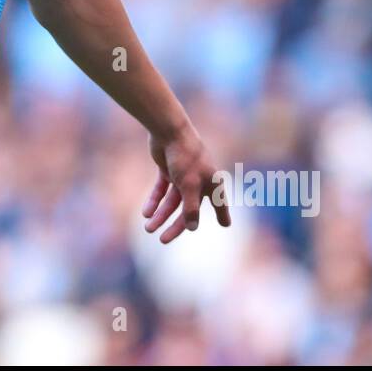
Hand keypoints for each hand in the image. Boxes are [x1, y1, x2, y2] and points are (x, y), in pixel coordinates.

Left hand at [142, 122, 230, 241]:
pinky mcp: (168, 169)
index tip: (226, 225)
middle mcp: (199, 179)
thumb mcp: (189, 185)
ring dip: (160, 215)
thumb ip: (191, 207)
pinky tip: (145, 212)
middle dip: (176, 225)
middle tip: (163, 240)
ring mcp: (183, 174)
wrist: (168, 130)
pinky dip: (154, 200)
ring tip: (148, 229)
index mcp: (211, 182)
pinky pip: (161, 190)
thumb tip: (192, 227)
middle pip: (188, 208)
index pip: (219, 202)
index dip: (222, 214)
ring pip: (172, 201)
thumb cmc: (184, 156)